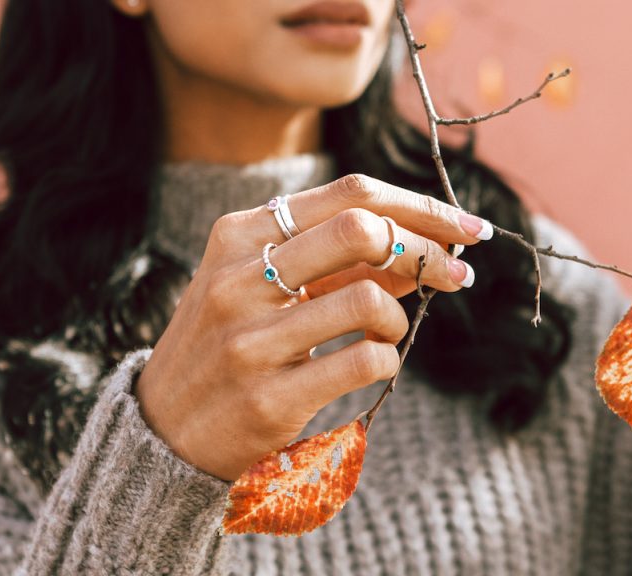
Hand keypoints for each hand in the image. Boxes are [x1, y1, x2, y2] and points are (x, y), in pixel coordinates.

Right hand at [134, 174, 489, 479]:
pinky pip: (363, 361)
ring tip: (389, 329)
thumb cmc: (226, 344)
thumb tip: (426, 245)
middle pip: (362, 229)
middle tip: (455, 274)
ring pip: (368, 298)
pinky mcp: (268, 397)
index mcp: (238, 235)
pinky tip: (374, 362)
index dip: (422, 205)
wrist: (164, 429)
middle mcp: (238, 278)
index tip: (467, 227)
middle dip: (427, 249)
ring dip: (399, 315)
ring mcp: (249, 338)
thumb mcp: (258, 286)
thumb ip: (330, 262)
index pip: (349, 194)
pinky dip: (387, 358)